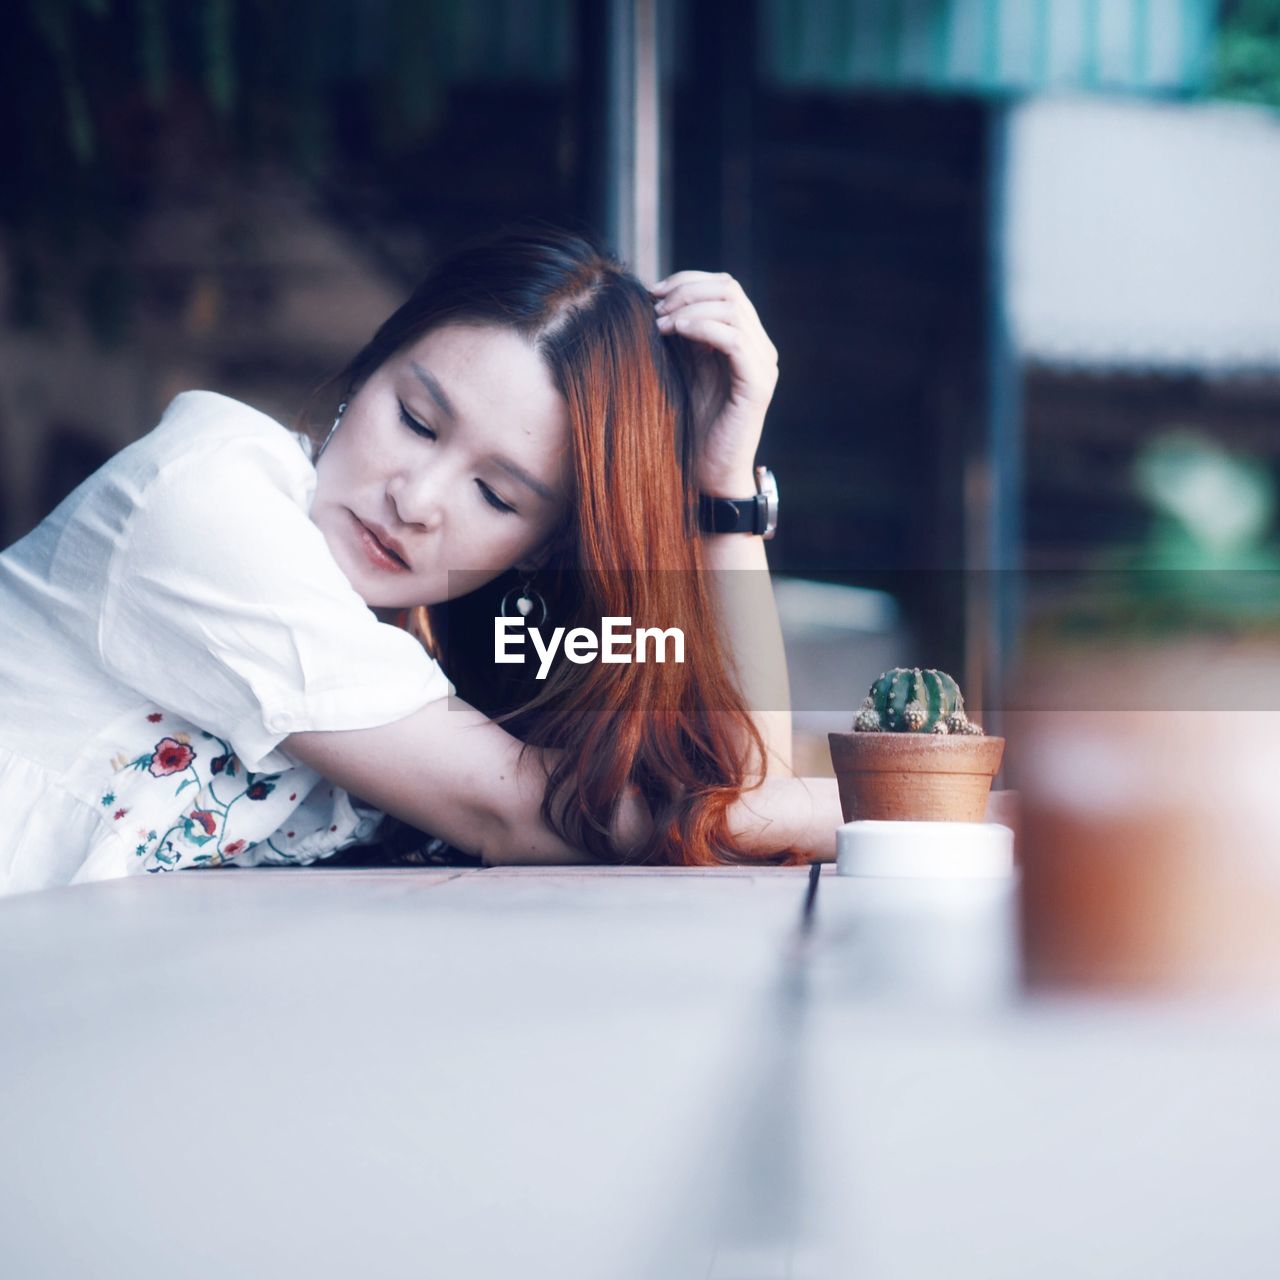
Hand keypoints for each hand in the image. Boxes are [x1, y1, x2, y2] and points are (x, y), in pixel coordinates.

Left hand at [651, 270, 778, 493]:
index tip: (653, 293)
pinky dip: (701, 327)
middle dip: (686, 290)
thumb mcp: (683, 369)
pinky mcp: (757, 384)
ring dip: (689, 308)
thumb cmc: (692, 426)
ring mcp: (762, 364)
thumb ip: (680, 336)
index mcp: (745, 340)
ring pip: (732, 308)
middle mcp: (760, 347)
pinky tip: (674, 333)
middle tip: (654, 307)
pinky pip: (733, 339)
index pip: (725, 287)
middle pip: (729, 289)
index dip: (688, 280)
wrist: (708, 474)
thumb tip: (656, 298)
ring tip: (660, 323)